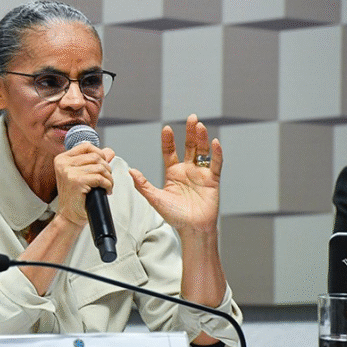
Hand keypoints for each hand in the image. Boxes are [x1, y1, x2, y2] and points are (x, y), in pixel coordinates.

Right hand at [54, 142, 114, 226]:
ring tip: (107, 186)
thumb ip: (94, 162)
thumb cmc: (75, 197)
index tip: (104, 164)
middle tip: (107, 179)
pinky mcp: (76, 182)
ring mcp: (69, 172)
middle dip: (106, 168)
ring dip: (109, 178)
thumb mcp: (82, 175)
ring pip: (99, 167)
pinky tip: (106, 191)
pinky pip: (100, 178)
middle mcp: (63, 164)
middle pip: (95, 156)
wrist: (68, 216)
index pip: (86, 146)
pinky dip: (107, 185)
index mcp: (62, 159)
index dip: (99, 153)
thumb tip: (110, 151)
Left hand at [129, 114, 221, 232]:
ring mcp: (200, 174)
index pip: (170, 152)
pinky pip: (215, 164)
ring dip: (201, 138)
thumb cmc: (175, 216)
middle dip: (189, 132)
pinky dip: (216, 153)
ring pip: (202, 152)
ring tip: (199, 125)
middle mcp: (187, 171)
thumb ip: (143, 185)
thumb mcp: (155, 199)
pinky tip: (214, 142)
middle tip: (191, 117)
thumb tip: (130, 172)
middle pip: (189, 147)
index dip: (169, 140)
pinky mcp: (212, 180)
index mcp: (173, 173)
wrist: (192, 229)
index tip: (166, 128)